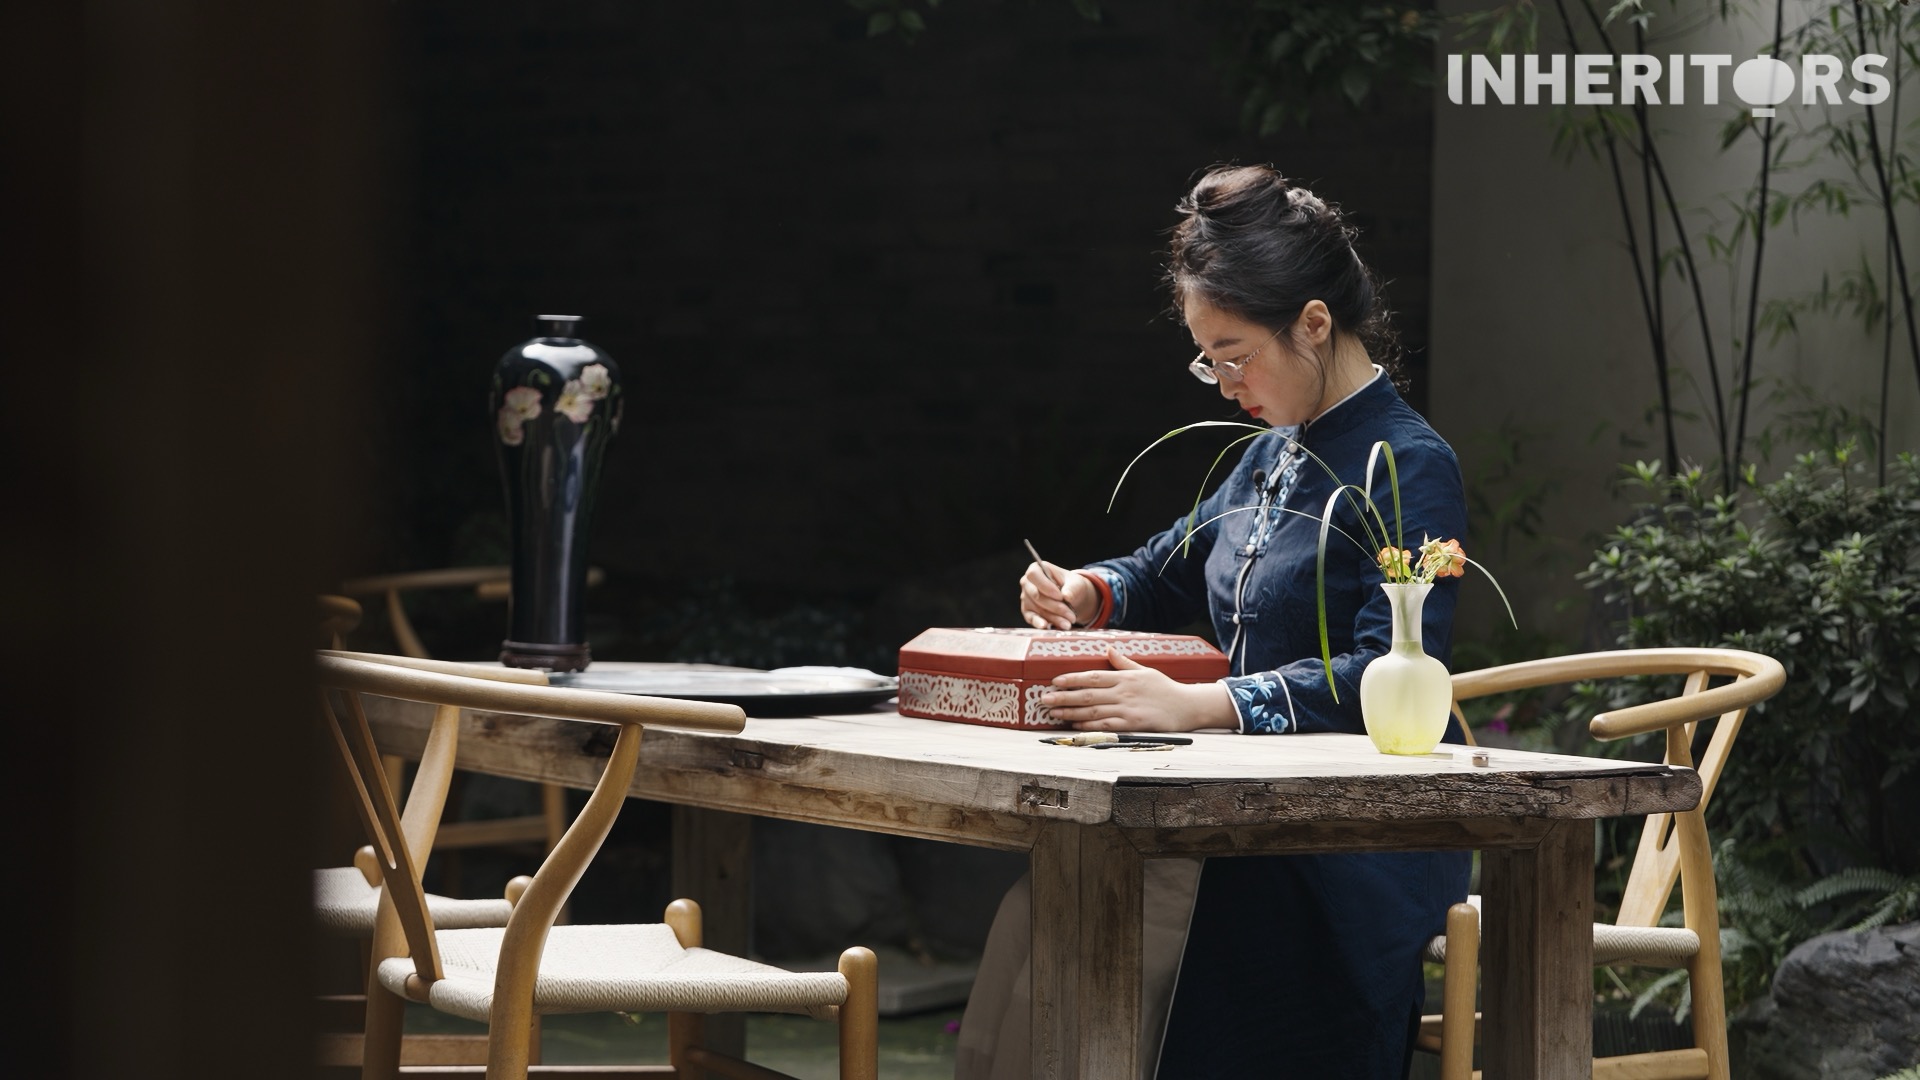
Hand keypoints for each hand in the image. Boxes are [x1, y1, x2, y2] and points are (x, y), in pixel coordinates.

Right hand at [1020, 561, 1094, 630]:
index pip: (1034, 575)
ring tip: (1068, 624)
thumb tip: (1067, 596)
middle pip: (1037, 595)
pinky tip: (1047, 626)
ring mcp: (1026, 598)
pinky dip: (1040, 623)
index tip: (1060, 596)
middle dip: (1055, 607)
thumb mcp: (1076, 583)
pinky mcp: (1027, 612)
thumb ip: (1072, 588)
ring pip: (1038, 609)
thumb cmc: (1071, 586)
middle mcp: (1027, 583)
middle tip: (1071, 616)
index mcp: (1036, 569)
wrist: (1071, 598)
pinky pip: (1032, 618)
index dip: (1046, 586)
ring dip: (1054, 618)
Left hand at [1039, 649, 1236, 730]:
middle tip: (1044, 699)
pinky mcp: (1133, 725)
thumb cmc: (1165, 688)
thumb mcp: (1145, 670)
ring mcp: (1127, 709)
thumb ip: (1124, 662)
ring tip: (1053, 712)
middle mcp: (1123, 692)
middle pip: (1087, 694)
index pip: (1092, 676)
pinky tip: (1075, 725)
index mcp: (1124, 677)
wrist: (1187, 706)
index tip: (1054, 680)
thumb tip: (1108, 650)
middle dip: (1063, 696)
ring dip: (1071, 712)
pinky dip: (1089, 725)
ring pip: (1093, 710)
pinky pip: (1107, 725)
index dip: (1072, 679)